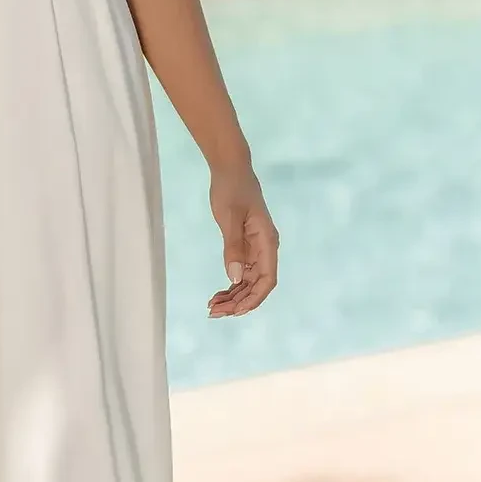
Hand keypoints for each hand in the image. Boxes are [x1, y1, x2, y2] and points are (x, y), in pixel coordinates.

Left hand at [207, 161, 278, 319]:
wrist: (230, 170)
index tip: (235, 311)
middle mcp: (265, 249)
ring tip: (212, 307)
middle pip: (257, 285)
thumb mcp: (230, 218)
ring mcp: (256, 249)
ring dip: (233, 296)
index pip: (267, 280)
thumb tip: (234, 278)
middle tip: (214, 312)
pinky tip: (217, 294)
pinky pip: (241, 272)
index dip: (254, 298)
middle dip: (239, 302)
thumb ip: (232, 248)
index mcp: (267, 242)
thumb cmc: (231, 189)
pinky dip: (230, 285)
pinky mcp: (245, 246)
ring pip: (248, 282)